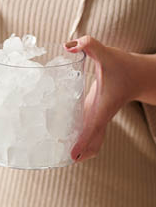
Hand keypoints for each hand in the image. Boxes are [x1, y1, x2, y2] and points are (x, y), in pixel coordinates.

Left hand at [65, 36, 137, 161]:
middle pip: (94, 141)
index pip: (93, 128)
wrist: (140, 74)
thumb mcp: (105, 53)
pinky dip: (85, 139)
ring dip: (84, 149)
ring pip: (94, 139)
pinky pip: (92, 131)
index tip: (73, 157)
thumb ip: (89, 45)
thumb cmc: (123, 65)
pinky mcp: (98, 112)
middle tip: (66, 161)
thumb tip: (69, 45)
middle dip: (83, 153)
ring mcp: (100, 115)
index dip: (83, 143)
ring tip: (67, 157)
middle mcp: (101, 114)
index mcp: (103, 105)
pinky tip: (72, 142)